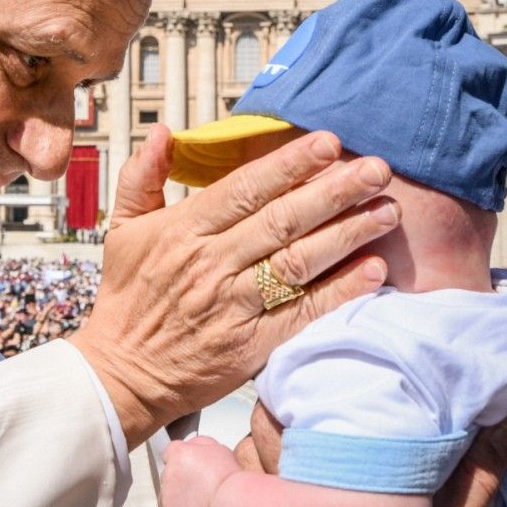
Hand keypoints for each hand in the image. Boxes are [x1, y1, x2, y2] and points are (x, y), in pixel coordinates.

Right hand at [72, 126, 396, 444]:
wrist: (119, 375)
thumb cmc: (127, 299)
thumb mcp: (122, 231)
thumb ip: (142, 177)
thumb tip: (166, 131)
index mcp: (182, 232)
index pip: (243, 190)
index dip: (289, 165)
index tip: (329, 143)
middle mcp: (210, 266)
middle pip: (281, 221)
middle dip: (334, 192)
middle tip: (377, 169)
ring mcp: (232, 307)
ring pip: (298, 263)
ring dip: (347, 235)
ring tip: (386, 211)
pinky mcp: (250, 347)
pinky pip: (302, 314)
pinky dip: (339, 293)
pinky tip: (372, 270)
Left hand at [160, 436, 240, 506]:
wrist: (232, 504)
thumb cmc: (230, 478)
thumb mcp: (218, 449)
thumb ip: (199, 445)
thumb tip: (191, 446)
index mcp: (178, 454)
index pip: (170, 453)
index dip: (181, 461)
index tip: (190, 469)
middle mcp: (167, 473)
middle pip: (169, 476)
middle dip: (181, 482)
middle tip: (201, 489)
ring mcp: (165, 497)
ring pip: (169, 497)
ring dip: (181, 500)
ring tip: (203, 505)